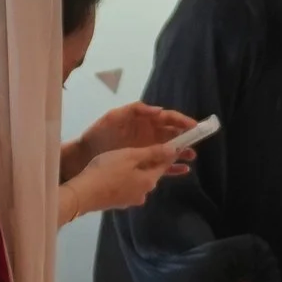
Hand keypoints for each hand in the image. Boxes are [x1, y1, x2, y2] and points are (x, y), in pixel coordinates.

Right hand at [59, 142, 191, 222]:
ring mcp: (131, 200)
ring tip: (125, 161)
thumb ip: (152, 153)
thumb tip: (174, 150)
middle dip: (150, 162)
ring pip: (138, 181)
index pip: (165, 164)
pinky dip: (125, 180)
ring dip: (136, 171)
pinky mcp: (118, 203)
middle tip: (142, 149)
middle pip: (151, 173)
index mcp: (149, 180)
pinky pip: (126, 188)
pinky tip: (115, 174)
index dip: (169, 153)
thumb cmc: (107, 170)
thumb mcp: (130, 156)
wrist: (83, 194)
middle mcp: (144, 193)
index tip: (172, 143)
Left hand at [79, 103, 199, 161]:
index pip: (168, 118)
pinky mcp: (143, 163)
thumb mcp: (114, 117)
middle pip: (172, 134)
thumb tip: (158, 110)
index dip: (181, 121)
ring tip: (191, 157)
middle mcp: (149, 134)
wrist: (86, 153)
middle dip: (185, 138)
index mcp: (145, 120)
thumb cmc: (99, 133)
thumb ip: (135, 110)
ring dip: (181, 153)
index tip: (193, 126)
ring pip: (169, 150)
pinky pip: (161, 165)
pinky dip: (172, 168)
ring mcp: (147, 149)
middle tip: (196, 142)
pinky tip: (182, 171)